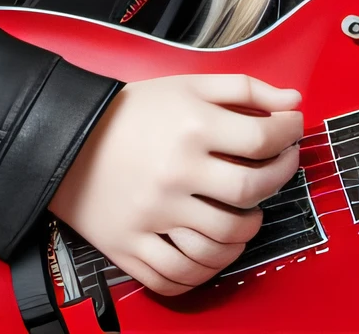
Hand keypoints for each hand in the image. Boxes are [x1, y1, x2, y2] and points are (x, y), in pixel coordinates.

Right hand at [47, 74, 303, 295]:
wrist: (65, 137)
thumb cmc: (132, 112)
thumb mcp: (189, 85)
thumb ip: (246, 89)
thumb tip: (293, 102)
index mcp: (191, 128)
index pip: (263, 139)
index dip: (289, 135)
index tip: (292, 133)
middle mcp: (175, 173)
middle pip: (250, 191)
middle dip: (279, 180)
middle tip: (279, 171)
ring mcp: (152, 214)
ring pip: (222, 241)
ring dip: (248, 232)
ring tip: (248, 216)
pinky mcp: (129, 245)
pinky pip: (178, 274)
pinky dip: (205, 271)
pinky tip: (215, 250)